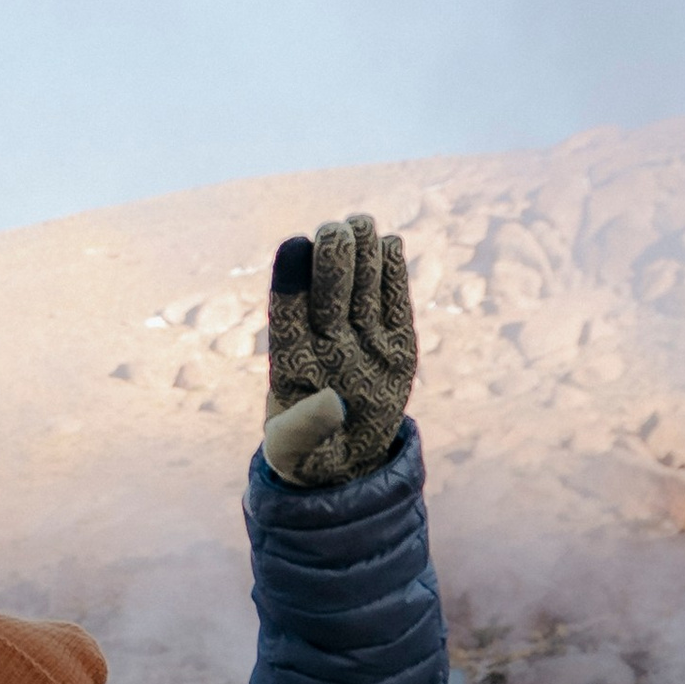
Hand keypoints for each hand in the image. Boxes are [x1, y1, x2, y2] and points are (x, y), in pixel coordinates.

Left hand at [262, 212, 416, 483]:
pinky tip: (390, 244)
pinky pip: (395, 307)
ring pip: (361, 292)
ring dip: (361, 257)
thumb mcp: (295, 453)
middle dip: (331, 261)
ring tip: (361, 222)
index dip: (290, 281)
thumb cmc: (306, 453)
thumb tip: (329, 401)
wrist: (345, 461)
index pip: (288, 315)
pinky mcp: (396, 347)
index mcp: (292, 363)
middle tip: (335, 229)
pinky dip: (394, 278)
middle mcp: (327, 344)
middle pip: (328, 295)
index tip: (294, 245)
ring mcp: (361, 342)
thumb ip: (303, 431)